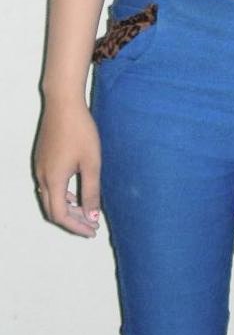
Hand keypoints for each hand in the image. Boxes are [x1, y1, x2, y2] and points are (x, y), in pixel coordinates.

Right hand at [32, 96, 101, 237]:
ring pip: (49, 198)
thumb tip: (92, 217)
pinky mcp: (42, 159)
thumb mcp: (91, 163)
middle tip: (91, 226)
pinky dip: (62, 195)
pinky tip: (76, 192)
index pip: (60, 215)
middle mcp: (42, 176)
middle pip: (52, 210)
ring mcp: (40, 167)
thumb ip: (91, 192)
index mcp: (54, 180)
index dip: (76, 227)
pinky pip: (49, 186)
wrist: (63, 103)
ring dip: (67, 208)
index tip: (92, 231)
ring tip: (87, 211)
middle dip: (72, 221)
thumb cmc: (80, 131)